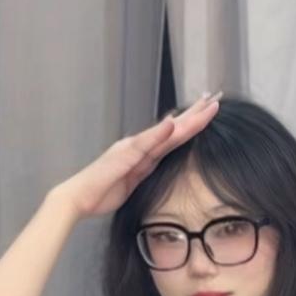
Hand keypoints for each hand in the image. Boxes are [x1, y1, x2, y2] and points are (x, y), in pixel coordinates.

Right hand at [57, 91, 222, 221]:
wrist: (79, 198)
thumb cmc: (103, 192)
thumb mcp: (133, 181)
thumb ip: (147, 167)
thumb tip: (161, 158)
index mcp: (144, 152)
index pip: (174, 135)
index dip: (193, 123)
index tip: (210, 111)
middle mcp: (139, 144)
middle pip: (174, 127)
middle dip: (196, 113)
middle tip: (216, 98)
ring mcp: (132, 147)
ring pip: (166, 131)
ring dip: (187, 118)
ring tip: (206, 106)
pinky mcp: (124, 155)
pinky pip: (145, 144)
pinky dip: (159, 133)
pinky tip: (173, 123)